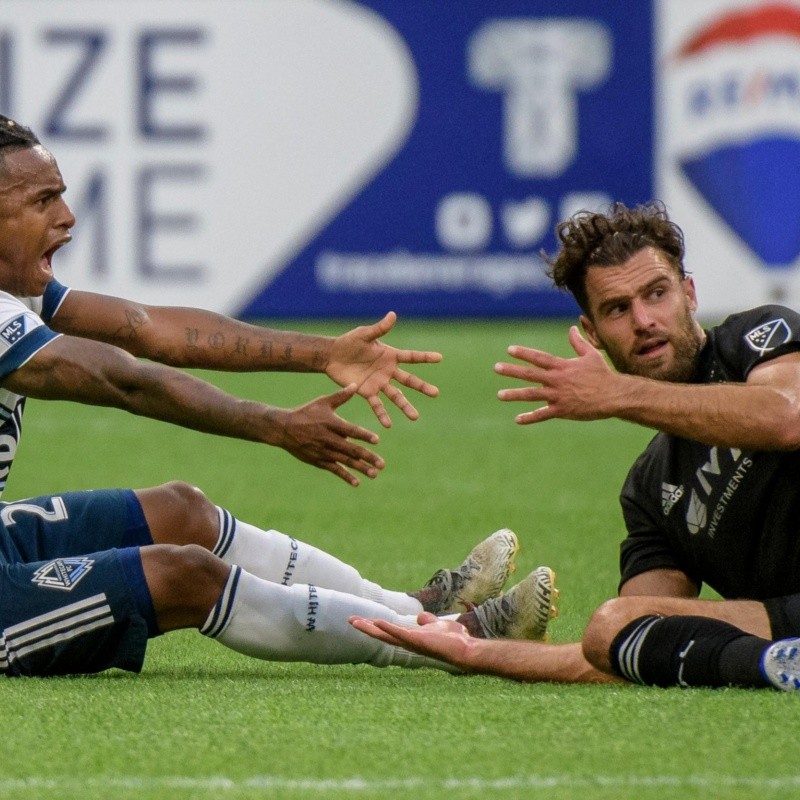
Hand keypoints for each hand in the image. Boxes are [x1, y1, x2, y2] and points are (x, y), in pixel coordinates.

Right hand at [272, 384, 383, 485]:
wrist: (283, 428)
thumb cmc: (305, 412)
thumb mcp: (322, 402)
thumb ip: (341, 396)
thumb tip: (356, 384)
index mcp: (331, 423)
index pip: (351, 430)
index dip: (363, 435)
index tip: (377, 440)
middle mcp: (328, 439)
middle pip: (351, 449)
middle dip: (367, 457)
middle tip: (382, 464)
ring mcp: (323, 451)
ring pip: (345, 461)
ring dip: (360, 468)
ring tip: (374, 474)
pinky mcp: (318, 460)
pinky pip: (334, 469)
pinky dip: (345, 476)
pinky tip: (356, 482)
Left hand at [326, 312, 441, 427]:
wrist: (332, 356)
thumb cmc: (349, 342)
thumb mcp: (364, 334)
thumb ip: (379, 329)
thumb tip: (393, 315)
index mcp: (390, 355)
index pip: (411, 357)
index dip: (425, 357)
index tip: (440, 358)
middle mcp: (388, 371)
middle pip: (409, 380)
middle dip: (422, 387)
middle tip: (436, 393)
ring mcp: (379, 383)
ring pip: (396, 396)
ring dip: (405, 406)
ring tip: (415, 417)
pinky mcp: (367, 392)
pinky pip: (376, 405)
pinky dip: (382, 414)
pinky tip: (388, 425)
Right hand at [349, 612, 475, 669]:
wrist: (466, 649)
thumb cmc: (454, 641)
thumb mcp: (438, 625)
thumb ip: (429, 622)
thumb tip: (421, 617)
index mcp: (411, 637)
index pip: (389, 631)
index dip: (376, 626)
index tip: (362, 620)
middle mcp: (407, 642)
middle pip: (382, 634)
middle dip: (366, 627)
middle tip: (350, 620)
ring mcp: (411, 642)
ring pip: (386, 635)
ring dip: (370, 628)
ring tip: (354, 621)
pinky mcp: (417, 641)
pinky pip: (399, 634)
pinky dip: (388, 628)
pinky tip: (376, 622)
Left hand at [494, 326, 614, 423]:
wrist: (614, 395)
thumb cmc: (603, 374)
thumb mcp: (591, 354)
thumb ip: (578, 342)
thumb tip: (571, 328)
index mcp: (562, 366)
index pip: (539, 358)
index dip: (524, 353)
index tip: (509, 350)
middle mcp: (557, 380)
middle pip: (530, 374)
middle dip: (512, 371)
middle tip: (496, 368)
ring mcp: (558, 396)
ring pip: (532, 395)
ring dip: (514, 395)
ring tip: (499, 394)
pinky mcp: (562, 410)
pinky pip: (543, 414)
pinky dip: (530, 418)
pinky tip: (518, 419)